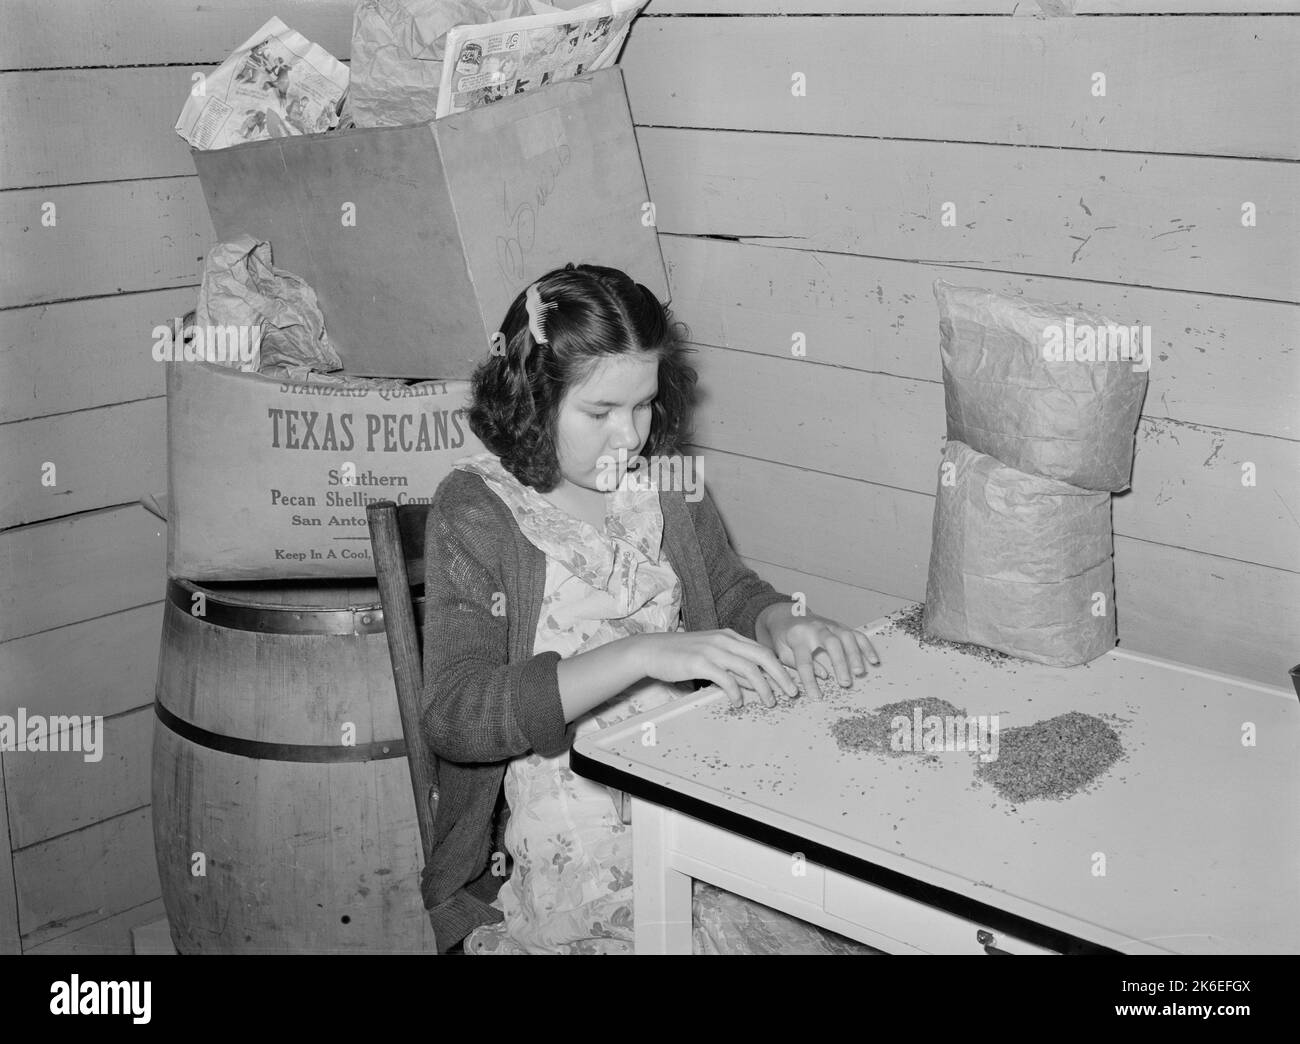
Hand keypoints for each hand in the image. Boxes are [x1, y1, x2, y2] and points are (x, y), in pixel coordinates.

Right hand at [634, 629, 798, 709]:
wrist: (651, 650)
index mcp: (729, 636)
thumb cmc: (681, 655)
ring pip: (748, 668)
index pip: (762, 650)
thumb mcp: (711, 655)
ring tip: (770, 702)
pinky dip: (736, 692)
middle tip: (791, 693)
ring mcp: (712, 650)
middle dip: (781, 675)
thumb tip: (755, 684)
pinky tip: (739, 703)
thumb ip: (733, 667)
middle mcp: (724, 640)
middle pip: (762, 656)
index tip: (791, 682)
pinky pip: (726, 678)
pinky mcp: (700, 662)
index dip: (780, 667)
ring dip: (763, 687)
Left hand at [757, 604, 879, 699]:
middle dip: (839, 663)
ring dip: (855, 655)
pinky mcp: (840, 626)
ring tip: (860, 673)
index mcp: (797, 636)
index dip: (810, 681)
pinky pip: (857, 635)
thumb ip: (798, 664)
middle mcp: (815, 628)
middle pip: (831, 643)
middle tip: (845, 683)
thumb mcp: (782, 652)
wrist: (786, 615)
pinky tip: (873, 661)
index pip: (804, 660)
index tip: (816, 697)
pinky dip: (866, 647)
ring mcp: (830, 625)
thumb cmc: (784, 637)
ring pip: (846, 637)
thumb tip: (823, 676)